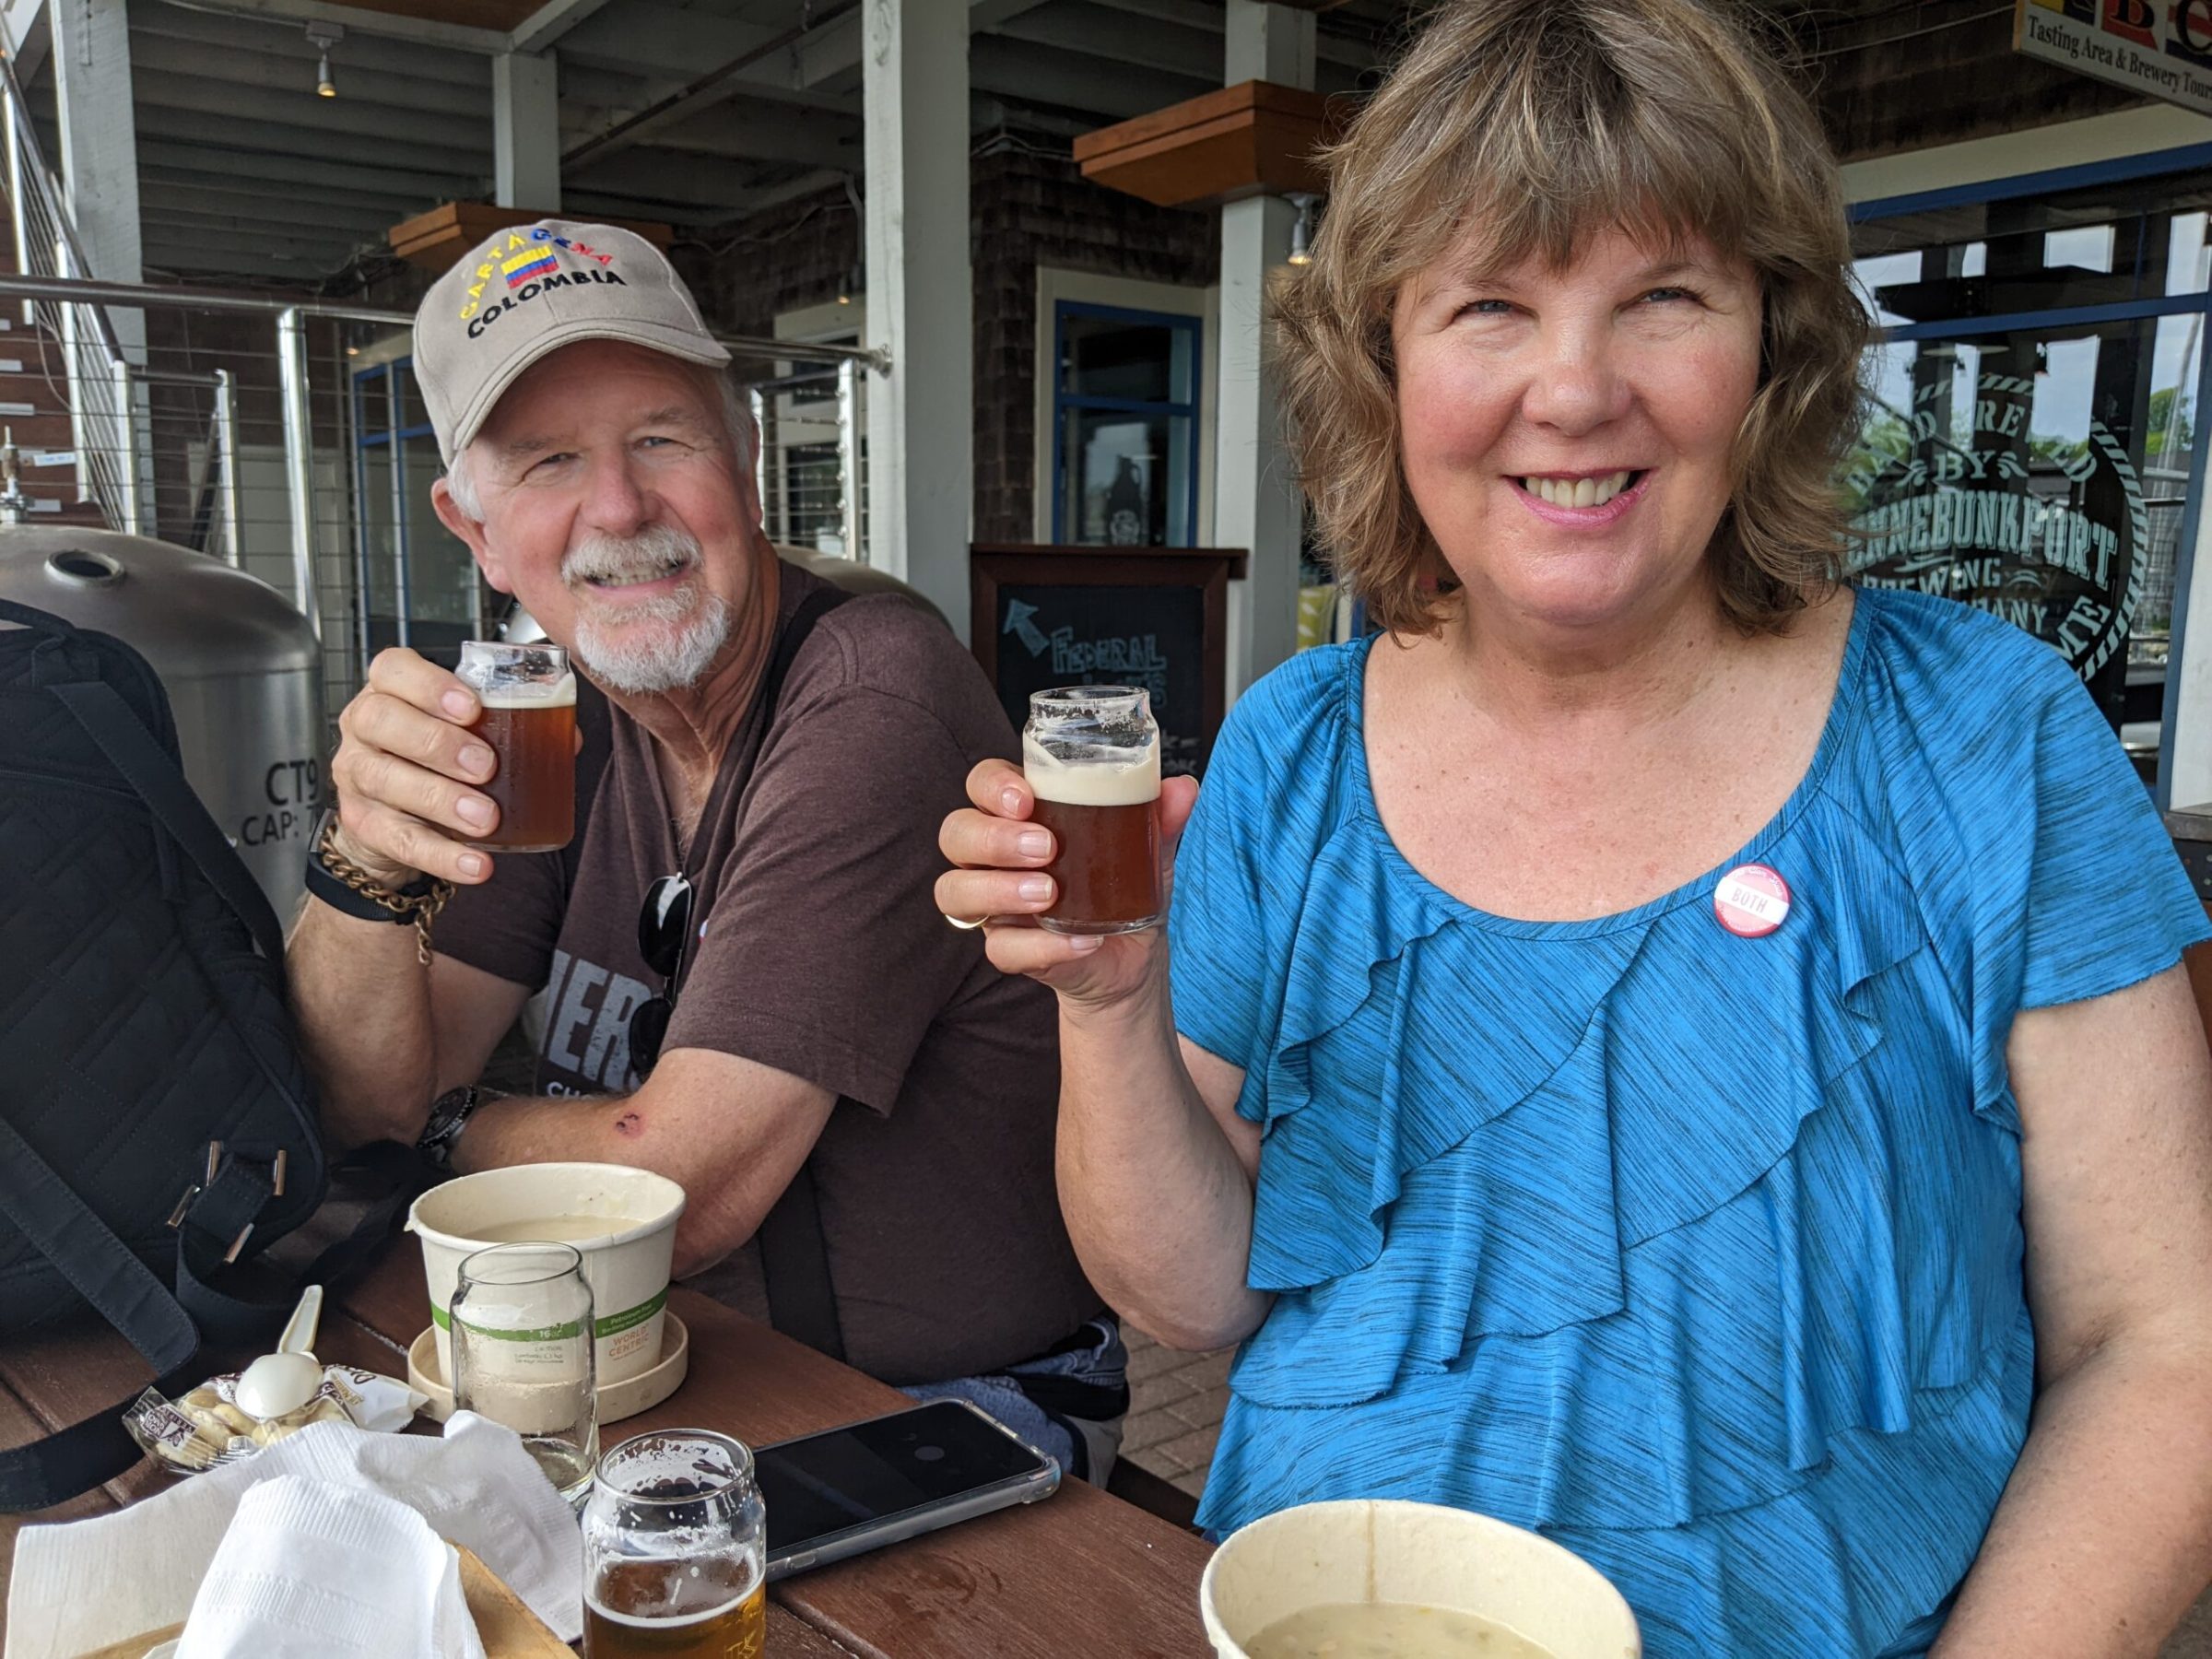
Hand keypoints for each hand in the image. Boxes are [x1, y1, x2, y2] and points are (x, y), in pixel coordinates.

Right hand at [329, 648, 497, 886]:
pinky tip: (476, 865)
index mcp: (391, 691)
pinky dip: (442, 855)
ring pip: (384, 779)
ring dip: (440, 799)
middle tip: (486, 766)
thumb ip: (512, 724)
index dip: (429, 685)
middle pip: (380, 720)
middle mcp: (364, 726)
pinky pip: (398, 840)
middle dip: (437, 743)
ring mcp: (355, 774)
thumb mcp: (466, 731)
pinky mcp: (362, 824)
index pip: (392, 669)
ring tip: (486, 818)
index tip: (473, 707)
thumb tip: (571, 738)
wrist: (397, 817)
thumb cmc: (436, 757)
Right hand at [936, 758, 1198, 1009]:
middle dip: (993, 838)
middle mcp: (993, 857)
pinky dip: (1041, 947)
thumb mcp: (1148, 851)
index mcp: (1020, 816)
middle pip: (956, 833)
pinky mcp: (1007, 949)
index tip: (1026, 799)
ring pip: (955, 891)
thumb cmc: (1125, 888)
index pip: (982, 784)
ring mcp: (993, 904)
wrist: (1132, 959)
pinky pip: (1000, 949)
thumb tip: (1183, 788)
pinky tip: (1082, 941)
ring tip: (1050, 893)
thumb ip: (1160, 819)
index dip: (991, 786)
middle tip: (1045, 847)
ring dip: (998, 890)